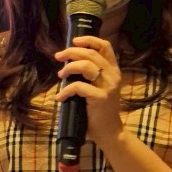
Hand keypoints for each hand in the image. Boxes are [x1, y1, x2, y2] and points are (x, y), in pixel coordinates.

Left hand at [54, 35, 123, 149]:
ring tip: (61, 75)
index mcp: (113, 71)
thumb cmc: (100, 111)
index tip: (74, 41)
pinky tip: (60, 98)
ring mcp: (108, 86)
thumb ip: (91, 76)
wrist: (110, 132)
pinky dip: (65, 91)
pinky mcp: (100, 98)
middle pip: (91, 53)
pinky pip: (78, 87)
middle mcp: (112, 76)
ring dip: (69, 67)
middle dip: (71, 52)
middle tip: (58, 56)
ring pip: (85, 65)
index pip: (105, 46)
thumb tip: (68, 65)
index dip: (89, 40)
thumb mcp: (100, 88)